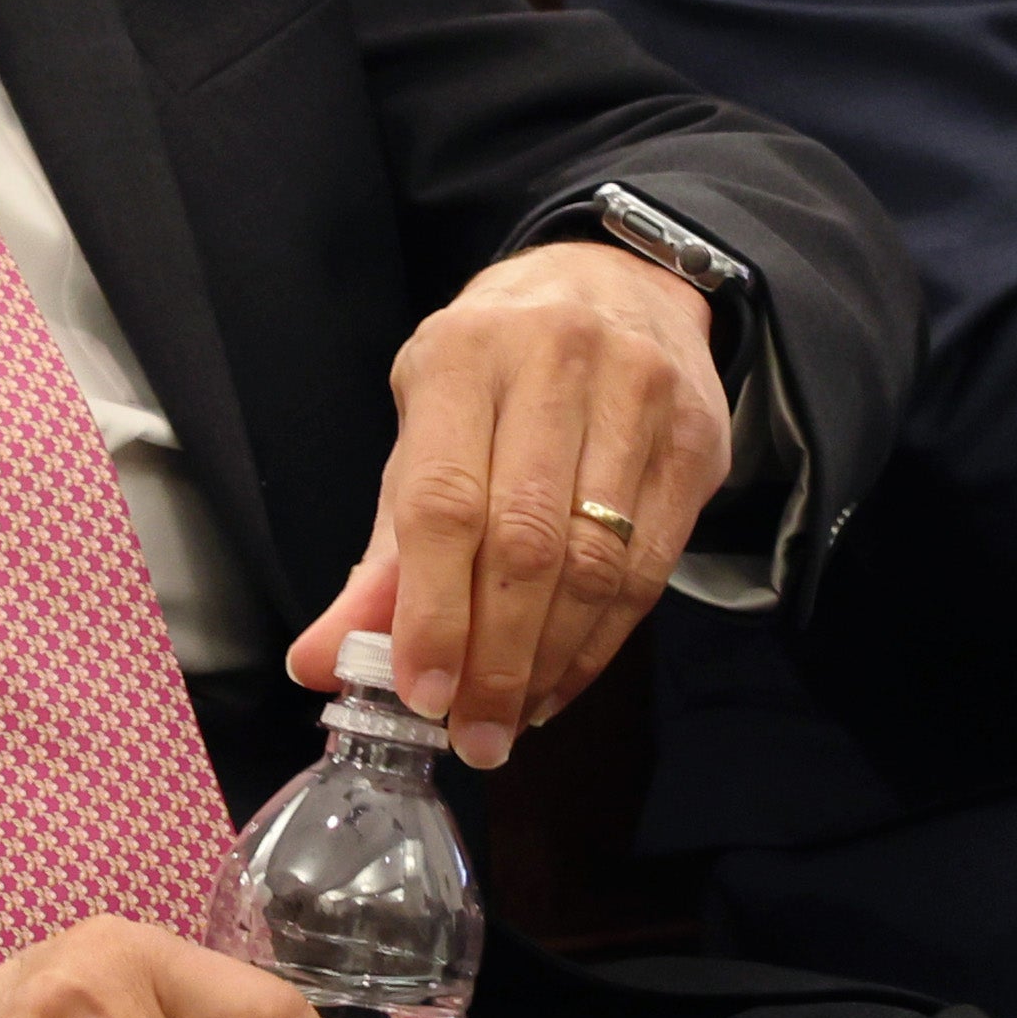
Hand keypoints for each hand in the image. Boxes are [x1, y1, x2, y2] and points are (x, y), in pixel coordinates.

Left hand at [282, 240, 726, 768]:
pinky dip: (602, 640)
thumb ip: (382, 553)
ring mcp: (638, 394)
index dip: (434, 611)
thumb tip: (319, 662)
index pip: (445, 502)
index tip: (422, 695)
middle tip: (474, 735)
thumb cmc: (499, 370)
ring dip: (550, 660)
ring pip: (596, 561)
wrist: (615, 282)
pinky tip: (564, 677)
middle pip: (526, 542)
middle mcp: (555, 362)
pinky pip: (650, 566)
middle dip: (495, 657)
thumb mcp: (424, 431)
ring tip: (513, 717)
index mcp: (461, 354)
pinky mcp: (697, 436)